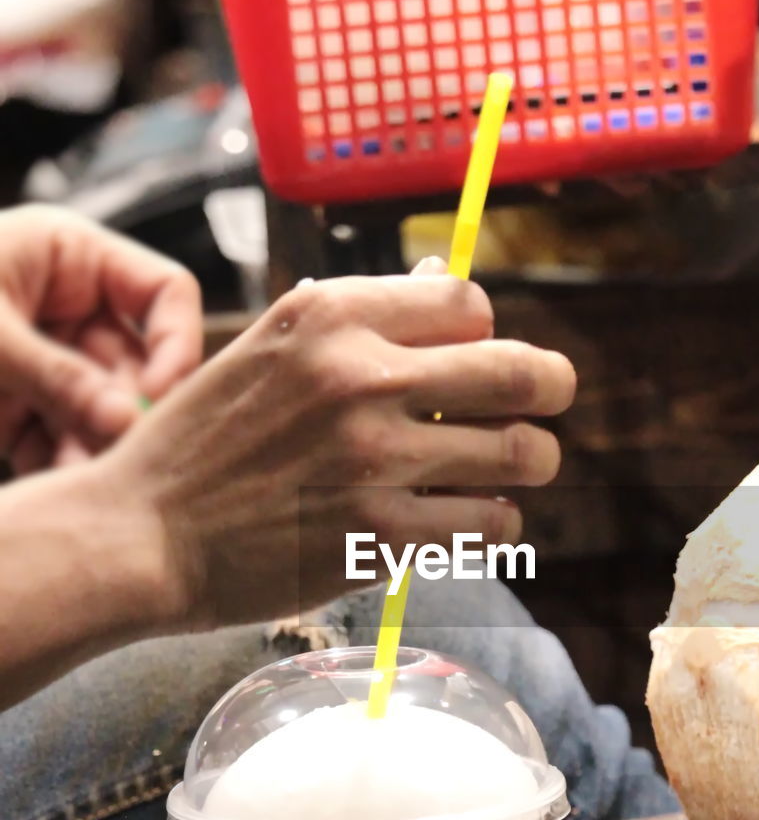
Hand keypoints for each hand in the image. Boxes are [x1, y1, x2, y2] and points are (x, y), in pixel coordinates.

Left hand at [0, 204, 202, 474]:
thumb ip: (55, 375)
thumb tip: (125, 422)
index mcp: (74, 257)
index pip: (166, 293)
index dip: (178, 344)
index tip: (160, 399)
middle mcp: (71, 308)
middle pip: (138, 366)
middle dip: (130, 415)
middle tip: (122, 458)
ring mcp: (48, 358)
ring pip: (102, 412)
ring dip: (97, 449)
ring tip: (85, 482)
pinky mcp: (20, 404)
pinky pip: (58, 439)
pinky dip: (59, 467)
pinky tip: (57, 487)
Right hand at [103, 273, 575, 627]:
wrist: (146, 533)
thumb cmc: (205, 439)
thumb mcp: (269, 346)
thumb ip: (358, 317)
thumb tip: (448, 283)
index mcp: (331, 314)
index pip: (470, 303)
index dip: (487, 334)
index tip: (477, 359)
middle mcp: (361, 377)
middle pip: (521, 371)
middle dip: (550, 387)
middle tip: (548, 404)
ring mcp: (375, 460)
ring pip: (521, 452)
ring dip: (530, 462)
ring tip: (513, 471)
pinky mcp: (379, 536)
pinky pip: (491, 524)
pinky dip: (498, 522)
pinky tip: (476, 521)